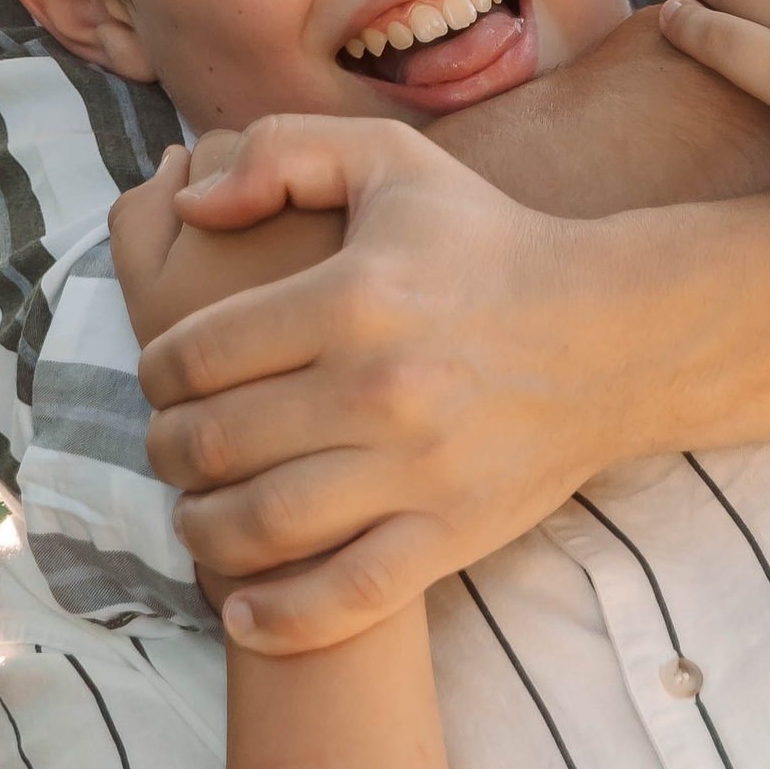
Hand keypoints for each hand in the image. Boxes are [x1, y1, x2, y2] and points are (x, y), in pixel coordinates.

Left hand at [136, 119, 644, 649]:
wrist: (614, 334)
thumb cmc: (488, 243)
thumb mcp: (391, 162)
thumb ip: (281, 151)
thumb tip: (189, 197)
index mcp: (350, 295)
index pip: (197, 351)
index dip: (155, 372)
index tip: (163, 379)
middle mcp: (377, 387)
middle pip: (214, 441)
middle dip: (165, 449)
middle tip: (169, 444)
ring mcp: (415, 469)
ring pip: (259, 525)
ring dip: (199, 528)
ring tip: (195, 511)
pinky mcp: (451, 532)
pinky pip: (345, 596)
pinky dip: (279, 618)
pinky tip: (240, 610)